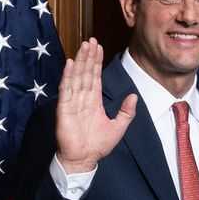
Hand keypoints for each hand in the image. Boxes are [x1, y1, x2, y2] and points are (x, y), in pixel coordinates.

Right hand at [54, 39, 135, 172]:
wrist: (83, 159)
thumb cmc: (98, 146)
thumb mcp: (118, 127)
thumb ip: (126, 112)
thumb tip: (133, 96)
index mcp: (94, 101)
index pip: (95, 77)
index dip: (97, 62)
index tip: (99, 47)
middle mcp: (82, 98)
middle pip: (86, 72)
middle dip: (89, 56)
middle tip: (91, 40)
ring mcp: (72, 102)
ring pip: (77, 76)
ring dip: (80, 61)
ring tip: (84, 46)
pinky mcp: (64, 108)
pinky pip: (66, 89)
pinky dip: (68, 75)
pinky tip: (71, 63)